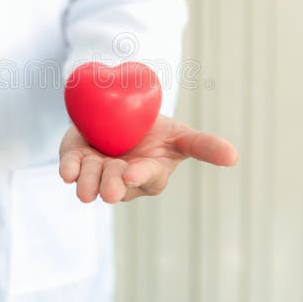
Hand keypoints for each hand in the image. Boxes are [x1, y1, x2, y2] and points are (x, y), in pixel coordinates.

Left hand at [59, 114, 237, 202]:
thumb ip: (204, 146)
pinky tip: (68, 172)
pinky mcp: (78, 164)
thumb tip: (234, 157)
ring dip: (88, 179)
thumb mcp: (180, 136)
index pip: (147, 178)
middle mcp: (123, 182)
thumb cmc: (154, 132)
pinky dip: (69, 171)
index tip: (131, 174)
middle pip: (116, 185)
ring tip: (87, 168)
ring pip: (91, 183)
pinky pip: (71, 172)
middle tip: (112, 174)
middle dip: (111, 182)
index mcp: (151, 175)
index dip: (139, 176)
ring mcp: (98, 175)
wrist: (119, 116)